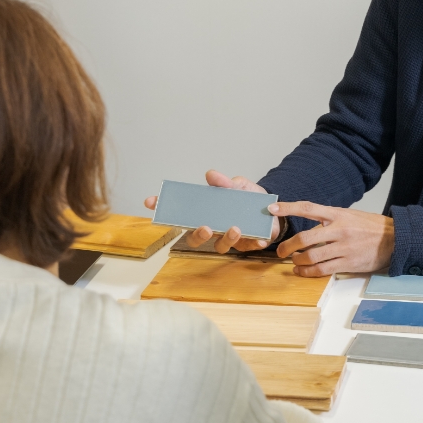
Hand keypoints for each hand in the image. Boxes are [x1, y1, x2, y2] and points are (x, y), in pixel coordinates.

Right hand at [144, 170, 278, 253]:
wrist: (272, 209)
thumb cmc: (248, 198)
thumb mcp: (239, 185)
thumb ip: (225, 183)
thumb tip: (211, 175)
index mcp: (206, 213)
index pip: (180, 214)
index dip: (162, 208)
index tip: (150, 202)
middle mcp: (213, 228)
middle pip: (194, 238)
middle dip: (197, 235)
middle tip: (205, 227)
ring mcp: (228, 238)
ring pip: (220, 246)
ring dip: (227, 238)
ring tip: (236, 228)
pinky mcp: (247, 244)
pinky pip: (248, 247)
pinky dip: (254, 243)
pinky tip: (260, 240)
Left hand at [271, 202, 393, 276]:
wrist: (395, 240)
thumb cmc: (371, 227)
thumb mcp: (350, 215)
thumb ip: (330, 218)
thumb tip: (309, 223)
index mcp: (338, 214)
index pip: (308, 208)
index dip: (288, 207)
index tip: (272, 209)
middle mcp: (339, 230)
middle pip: (304, 237)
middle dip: (287, 245)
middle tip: (280, 250)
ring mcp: (343, 247)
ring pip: (311, 256)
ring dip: (297, 260)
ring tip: (293, 261)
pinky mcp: (348, 263)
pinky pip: (322, 269)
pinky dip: (308, 271)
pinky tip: (302, 271)